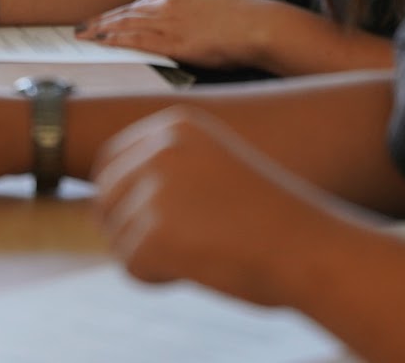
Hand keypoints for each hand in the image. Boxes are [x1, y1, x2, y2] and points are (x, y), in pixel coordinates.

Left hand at [74, 0, 271, 68]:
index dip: (122, 10)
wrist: (259, 25)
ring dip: (103, 30)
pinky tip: (104, 43)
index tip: (107, 17)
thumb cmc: (245, 5)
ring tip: (84, 36)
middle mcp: (169, 3)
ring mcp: (170, 23)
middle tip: (81, 27)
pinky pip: (138, 41)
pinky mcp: (174, 43)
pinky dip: (118, 40)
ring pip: (127, 25)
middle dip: (102, 20)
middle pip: (128, 12)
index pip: (142, 1)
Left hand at [94, 108, 318, 306]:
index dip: (127, 200)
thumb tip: (95, 204)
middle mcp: (160, 148)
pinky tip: (199, 267)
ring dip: (149, 254)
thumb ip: (163, 172)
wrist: (309, 247)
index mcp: (175, 125)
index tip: (166, 219)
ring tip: (202, 250)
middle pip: (106, 200)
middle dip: (133, 228)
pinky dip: (158, 278)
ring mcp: (156, 188)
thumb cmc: (267, 216)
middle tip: (186, 241)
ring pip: (118, 237)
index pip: (110, 163)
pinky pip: (132, 267)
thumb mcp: (212, 168)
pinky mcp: (155, 232)